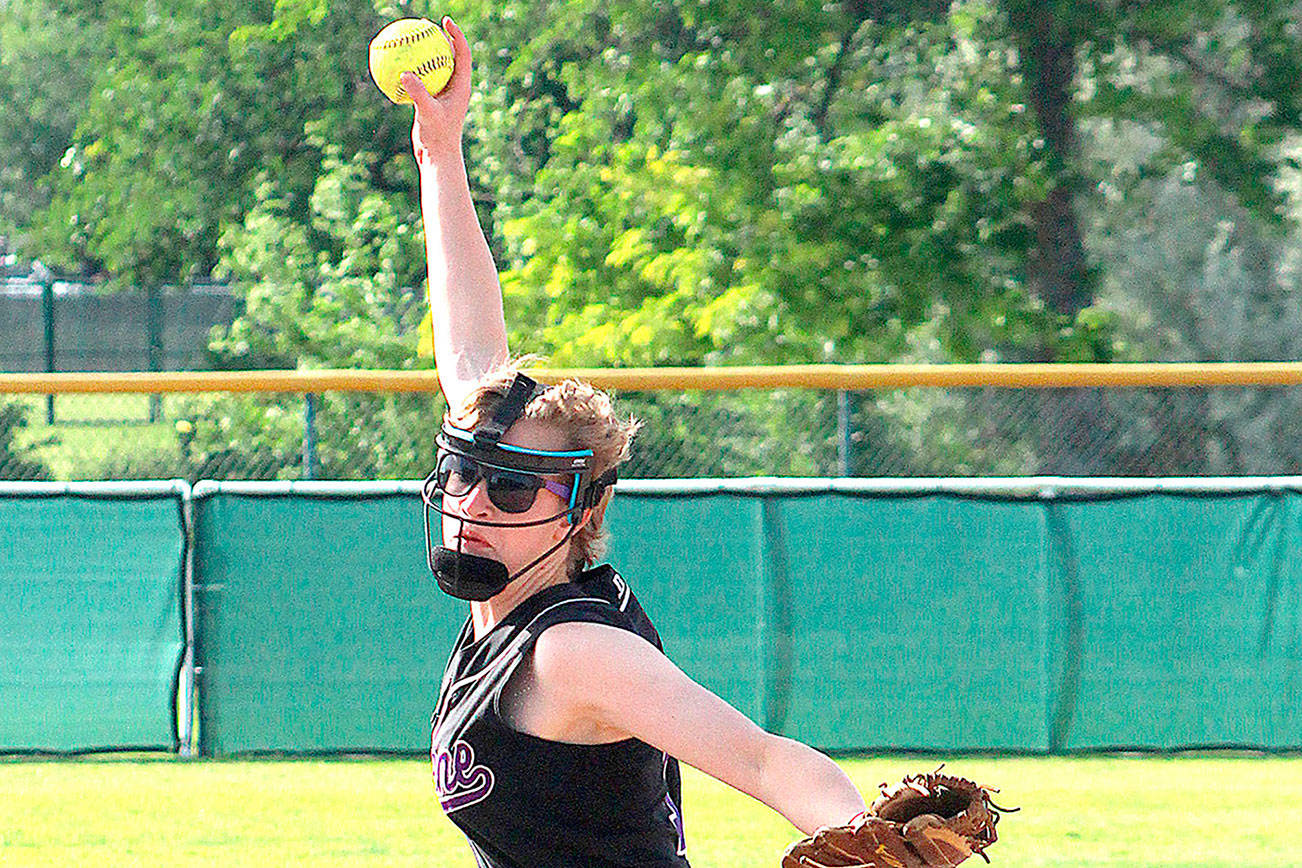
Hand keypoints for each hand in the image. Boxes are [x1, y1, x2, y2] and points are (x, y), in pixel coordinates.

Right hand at [405, 17, 472, 164]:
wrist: (437, 156)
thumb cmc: (438, 137)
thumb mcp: (428, 114)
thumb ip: (418, 93)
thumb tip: (404, 73)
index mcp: (461, 86)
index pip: (462, 54)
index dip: (456, 35)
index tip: (445, 21)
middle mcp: (454, 87)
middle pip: (449, 56)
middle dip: (439, 38)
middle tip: (425, 24)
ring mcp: (442, 94)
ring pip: (433, 67)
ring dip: (423, 54)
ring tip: (409, 39)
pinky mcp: (430, 101)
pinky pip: (419, 80)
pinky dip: (409, 72)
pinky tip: (393, 65)